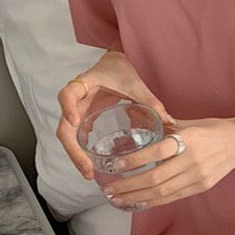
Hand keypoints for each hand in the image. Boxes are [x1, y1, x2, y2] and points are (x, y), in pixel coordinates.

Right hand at [56, 50, 175, 179]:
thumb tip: (170, 121)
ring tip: (89, 173)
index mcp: (85, 84)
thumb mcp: (136, 83)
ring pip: (68, 135)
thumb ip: (151, 101)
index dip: (67, 108)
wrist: (117, 61)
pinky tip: (91, 165)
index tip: (74, 122)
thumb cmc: (122, 68)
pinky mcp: (85, 117)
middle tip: (87, 168)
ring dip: (76, 155)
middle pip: (64, 126)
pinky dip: (82, 151)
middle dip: (73, 149)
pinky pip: (77, 136)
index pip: (68, 94)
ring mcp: (78, 109)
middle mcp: (77, 99)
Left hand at [101, 116, 234, 208]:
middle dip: (130, 186)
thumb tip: (139, 127)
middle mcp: (193, 160)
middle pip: (157, 178)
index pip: (157, 152)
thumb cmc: (212, 129)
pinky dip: (154, 202)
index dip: (135, 161)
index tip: (116, 166)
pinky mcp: (202, 186)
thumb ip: (165, 128)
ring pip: (163, 192)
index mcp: (188, 139)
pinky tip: (139, 203)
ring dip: (138, 197)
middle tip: (110, 189)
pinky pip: (174, 197)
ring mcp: (198, 176)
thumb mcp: (188, 123)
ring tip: (118, 199)